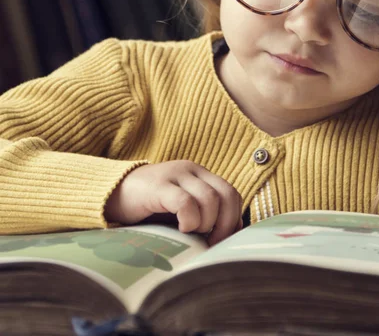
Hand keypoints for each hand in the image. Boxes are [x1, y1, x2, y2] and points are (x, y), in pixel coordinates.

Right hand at [105, 161, 241, 244]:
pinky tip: (181, 229)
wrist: (111, 194)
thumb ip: (204, 214)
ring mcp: (175, 175)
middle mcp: (191, 170)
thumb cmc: (149, 208)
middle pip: (226, 195)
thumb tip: (229, 234)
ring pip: (209, 199)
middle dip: (224, 224)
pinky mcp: (158, 186)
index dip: (233, 218)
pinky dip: (189, 219)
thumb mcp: (181, 209)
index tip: (223, 239)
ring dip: (206, 223)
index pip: (231, 194)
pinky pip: (185, 202)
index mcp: (201, 175)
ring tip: (191, 234)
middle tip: (211, 242)